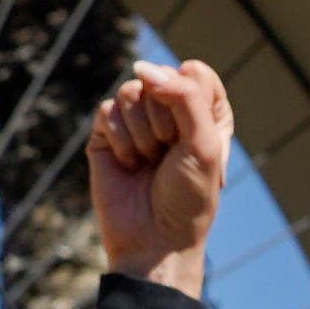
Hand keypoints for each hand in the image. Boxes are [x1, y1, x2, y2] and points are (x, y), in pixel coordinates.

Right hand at [90, 58, 232, 293]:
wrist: (154, 241)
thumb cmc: (188, 197)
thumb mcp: (202, 143)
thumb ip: (183, 96)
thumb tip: (141, 67)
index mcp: (203, 110)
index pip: (194, 71)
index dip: (190, 101)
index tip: (194, 138)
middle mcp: (169, 110)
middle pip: (159, 78)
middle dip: (164, 120)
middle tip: (168, 155)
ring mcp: (135, 121)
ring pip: (131, 91)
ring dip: (142, 133)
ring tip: (148, 162)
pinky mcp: (106, 134)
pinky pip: (107, 110)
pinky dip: (120, 140)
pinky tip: (128, 164)